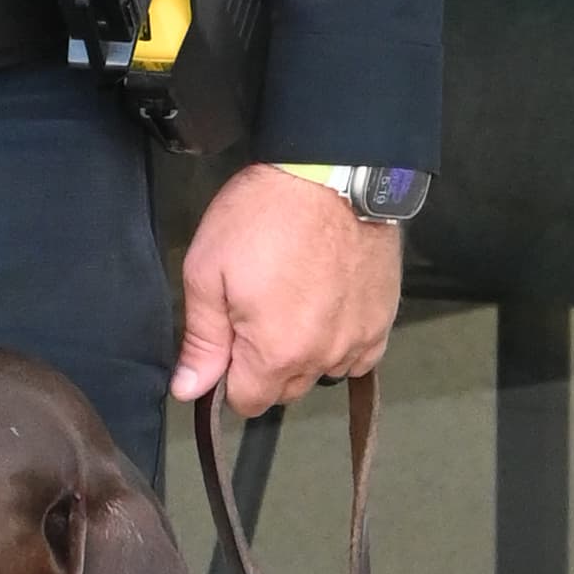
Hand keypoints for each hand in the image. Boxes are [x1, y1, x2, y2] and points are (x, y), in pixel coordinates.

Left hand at [171, 165, 403, 420]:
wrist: (334, 172)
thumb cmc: (263, 216)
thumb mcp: (208, 271)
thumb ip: (202, 340)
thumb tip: (189, 391)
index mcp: (274, 354)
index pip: (245, 402)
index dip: (228, 376)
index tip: (227, 338)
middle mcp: (322, 359)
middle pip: (284, 390)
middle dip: (264, 365)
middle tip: (257, 309)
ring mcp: (358, 341)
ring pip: (321, 372)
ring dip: (304, 353)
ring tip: (295, 300)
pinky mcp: (383, 321)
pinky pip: (357, 356)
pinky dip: (339, 341)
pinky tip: (327, 306)